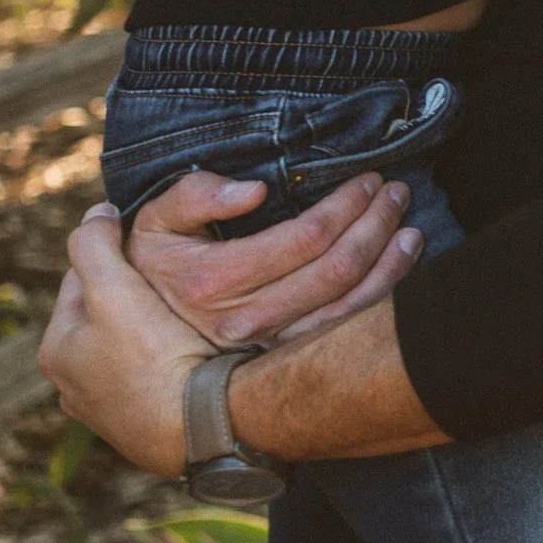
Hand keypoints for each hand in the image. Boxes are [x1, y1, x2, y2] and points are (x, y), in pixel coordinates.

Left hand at [39, 202, 213, 475]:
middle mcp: (74, 387)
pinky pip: (154, 377)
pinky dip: (169, 360)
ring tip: (188, 313)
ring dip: (154, 328)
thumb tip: (95, 214)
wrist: (199, 427)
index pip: (81, 281)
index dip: (114, 254)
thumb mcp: (115, 288)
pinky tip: (195, 352)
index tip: (149, 241)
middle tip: (173, 276)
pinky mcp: (145, 427)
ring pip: (131, 347)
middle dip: (133, 293)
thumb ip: (96, 244)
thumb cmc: (154, 357)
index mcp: (57, 350)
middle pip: (106, 315)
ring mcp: (109, 411)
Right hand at [125, 171, 421, 346]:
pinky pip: (343, 330)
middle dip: (375, 225)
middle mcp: (244, 320)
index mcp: (212, 281)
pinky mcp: (282, 362)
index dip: (344, 206)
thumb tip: (254, 189)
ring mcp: (266, 347)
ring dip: (388, 262)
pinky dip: (380, 295)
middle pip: (335, 268)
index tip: (366, 180)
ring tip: (409, 227)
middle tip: (396, 193)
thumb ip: (195, 196)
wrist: (133, 340)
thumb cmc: (151, 267)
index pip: (303, 238)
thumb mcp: (153, 223)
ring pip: (347, 305)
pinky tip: (399, 266)